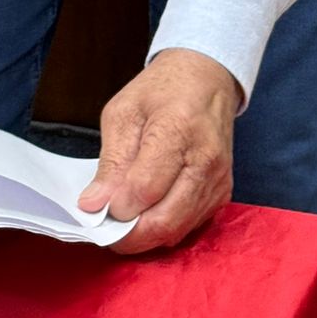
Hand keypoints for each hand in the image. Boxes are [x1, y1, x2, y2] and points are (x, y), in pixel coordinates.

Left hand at [78, 49, 240, 254]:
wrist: (206, 81)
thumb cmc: (160, 92)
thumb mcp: (123, 113)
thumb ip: (111, 161)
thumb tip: (94, 204)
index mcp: (177, 129)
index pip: (145, 187)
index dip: (117, 207)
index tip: (94, 208)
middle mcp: (205, 160)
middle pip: (165, 219)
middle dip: (128, 234)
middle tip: (103, 228)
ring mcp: (218, 180)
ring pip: (177, 230)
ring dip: (145, 235)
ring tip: (120, 223)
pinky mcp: (222, 194)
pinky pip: (189, 226)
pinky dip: (164, 228)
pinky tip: (146, 215)